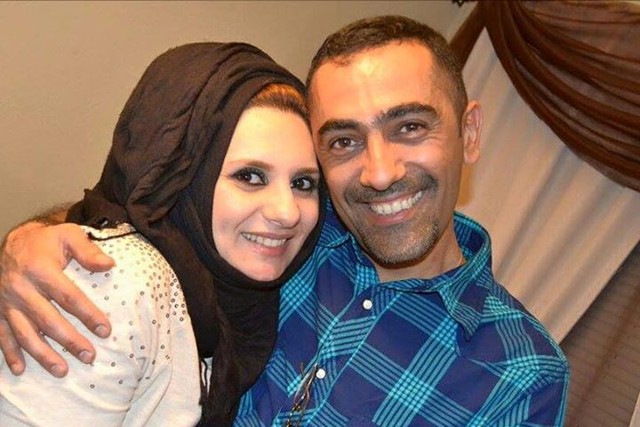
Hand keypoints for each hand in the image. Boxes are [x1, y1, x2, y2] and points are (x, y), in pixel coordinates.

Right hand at [0, 222, 114, 376]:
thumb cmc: (46, 241)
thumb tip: (109, 265)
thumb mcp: (68, 234)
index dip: (88, 314)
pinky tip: (20, 370)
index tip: (105, 330)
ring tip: (62, 371)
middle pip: (48, 320)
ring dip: (43, 355)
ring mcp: (6, 302)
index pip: (68, 297)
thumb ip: (88, 250)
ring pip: (25, 333)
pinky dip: (9, 354)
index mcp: (40, 270)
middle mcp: (21, 289)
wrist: (13, 242)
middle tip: (89, 356)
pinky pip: (2, 335)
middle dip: (69, 341)